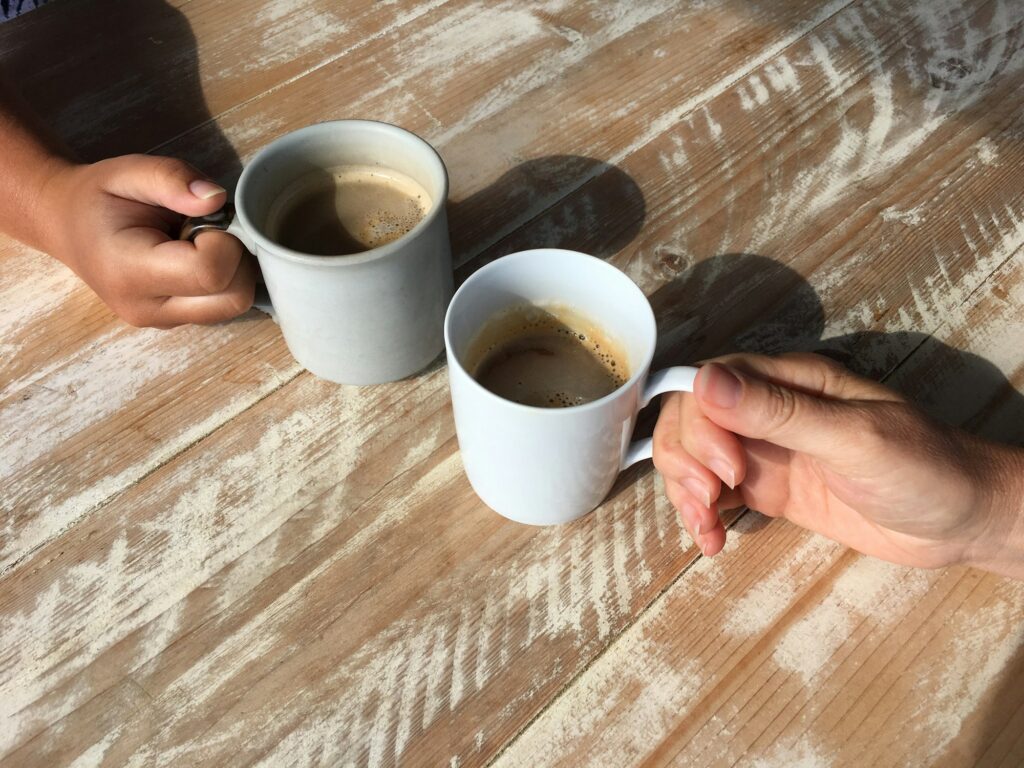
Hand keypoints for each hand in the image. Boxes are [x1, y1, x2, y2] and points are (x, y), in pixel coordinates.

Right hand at [37, 154, 253, 327]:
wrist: (67, 226)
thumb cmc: (98, 197)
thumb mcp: (128, 172)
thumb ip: (172, 179)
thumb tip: (217, 198)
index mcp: (131, 272)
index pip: (210, 272)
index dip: (223, 240)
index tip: (203, 218)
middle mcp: (149, 308)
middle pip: (234, 297)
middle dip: (235, 257)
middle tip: (205, 229)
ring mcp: (163, 321)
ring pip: (234, 305)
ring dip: (232, 269)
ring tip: (196, 242)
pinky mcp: (176, 322)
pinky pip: (223, 305)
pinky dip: (223, 280)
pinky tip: (194, 257)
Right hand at [652, 352, 1023, 573]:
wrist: (963, 521)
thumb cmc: (923, 468)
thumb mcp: (851, 438)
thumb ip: (777, 412)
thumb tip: (705, 380)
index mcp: (790, 379)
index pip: (710, 382)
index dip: (701, 423)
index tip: (727, 469)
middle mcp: (768, 408)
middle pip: (691, 418)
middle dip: (687, 459)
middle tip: (710, 500)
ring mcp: (765, 449)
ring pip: (694, 455)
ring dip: (685, 489)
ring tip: (707, 527)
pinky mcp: (768, 487)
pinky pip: (714, 492)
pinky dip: (700, 514)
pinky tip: (711, 539)